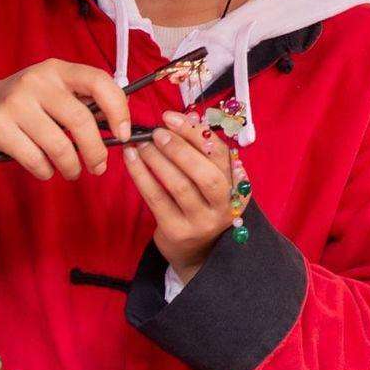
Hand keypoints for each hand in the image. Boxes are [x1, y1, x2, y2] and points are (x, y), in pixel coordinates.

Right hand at [0, 60, 129, 180]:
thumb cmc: (25, 105)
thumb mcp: (52, 91)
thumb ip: (81, 102)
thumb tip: (119, 126)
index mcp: (57, 69)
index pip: (98, 81)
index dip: (118, 108)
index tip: (123, 133)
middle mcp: (36, 80)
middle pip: (80, 120)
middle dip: (95, 151)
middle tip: (98, 166)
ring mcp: (15, 103)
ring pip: (59, 146)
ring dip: (71, 166)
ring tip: (72, 171)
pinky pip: (35, 159)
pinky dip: (45, 171)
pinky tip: (44, 169)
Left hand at [122, 109, 235, 281]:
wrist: (195, 252)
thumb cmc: (202, 205)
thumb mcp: (211, 181)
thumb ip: (203, 153)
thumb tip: (186, 117)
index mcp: (238, 187)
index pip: (220, 154)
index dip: (195, 132)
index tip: (171, 117)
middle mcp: (224, 207)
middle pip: (206, 173)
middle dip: (178, 148)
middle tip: (156, 133)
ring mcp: (201, 222)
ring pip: (179, 185)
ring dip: (156, 159)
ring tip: (140, 144)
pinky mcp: (177, 232)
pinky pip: (156, 198)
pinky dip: (141, 175)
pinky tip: (131, 159)